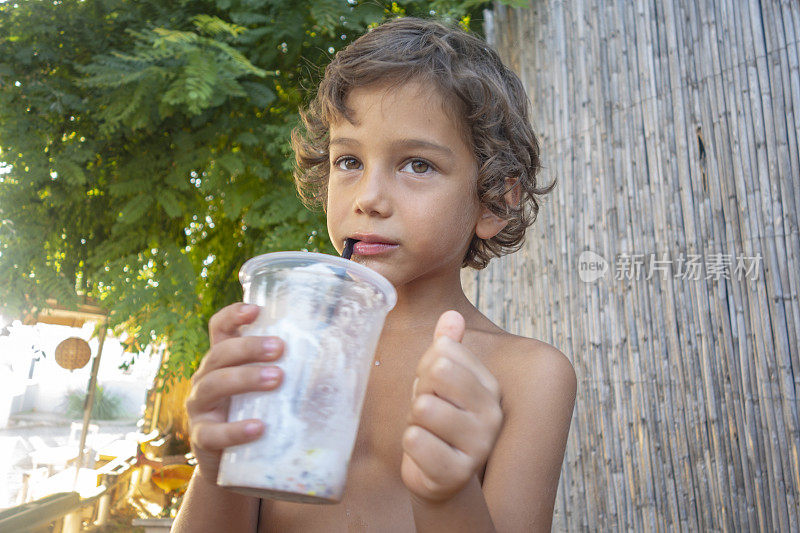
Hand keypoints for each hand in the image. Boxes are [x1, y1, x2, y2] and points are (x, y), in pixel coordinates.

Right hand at [185, 303, 283, 480]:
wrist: (241, 467)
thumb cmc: (264, 415)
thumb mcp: (275, 390)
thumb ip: (298, 372)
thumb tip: (350, 355)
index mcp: (224, 360)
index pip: (220, 328)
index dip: (233, 315)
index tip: (256, 309)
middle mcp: (207, 378)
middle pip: (220, 353)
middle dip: (250, 347)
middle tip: (281, 348)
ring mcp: (201, 408)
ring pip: (214, 385)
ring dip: (246, 378)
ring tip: (277, 379)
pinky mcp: (202, 439)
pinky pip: (214, 433)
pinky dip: (236, 430)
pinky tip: (259, 428)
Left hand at [401, 310, 503, 502]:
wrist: (440, 478)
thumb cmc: (439, 422)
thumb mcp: (441, 381)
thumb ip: (448, 346)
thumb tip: (452, 314)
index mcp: (490, 386)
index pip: (443, 350)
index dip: (426, 368)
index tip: (434, 390)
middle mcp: (492, 414)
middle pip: (437, 372)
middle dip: (420, 391)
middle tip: (427, 413)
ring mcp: (479, 446)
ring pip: (423, 407)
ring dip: (414, 421)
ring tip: (427, 433)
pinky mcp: (457, 473)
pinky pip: (415, 440)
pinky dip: (410, 444)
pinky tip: (424, 453)